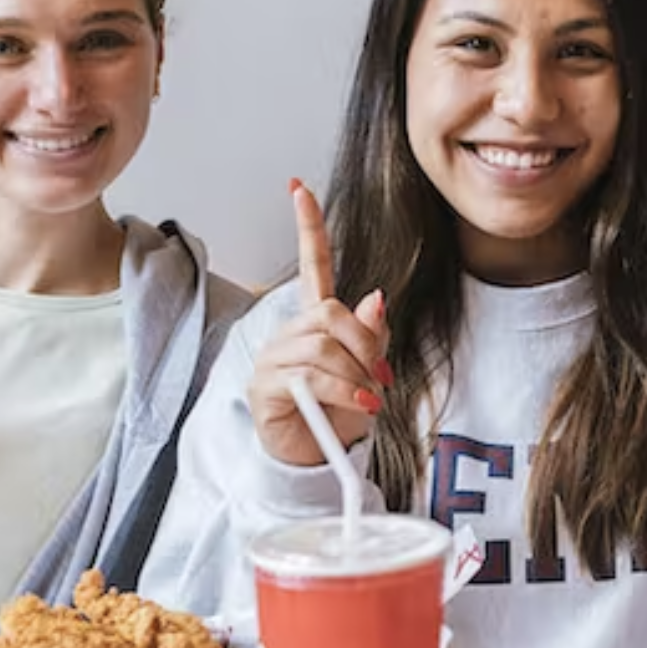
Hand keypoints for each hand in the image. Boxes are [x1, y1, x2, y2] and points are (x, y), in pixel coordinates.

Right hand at [247, 180, 391, 466]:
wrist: (313, 459)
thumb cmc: (339, 414)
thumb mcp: (368, 372)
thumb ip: (373, 336)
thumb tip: (376, 298)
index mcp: (315, 322)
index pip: (312, 265)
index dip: (308, 227)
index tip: (300, 188)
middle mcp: (289, 333)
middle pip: (330, 312)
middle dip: (365, 342)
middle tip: (380, 375)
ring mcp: (273, 358)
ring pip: (323, 346)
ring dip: (357, 374)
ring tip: (368, 399)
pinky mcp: (267, 386)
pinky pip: (313, 376)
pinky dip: (345, 391)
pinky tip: (359, 405)